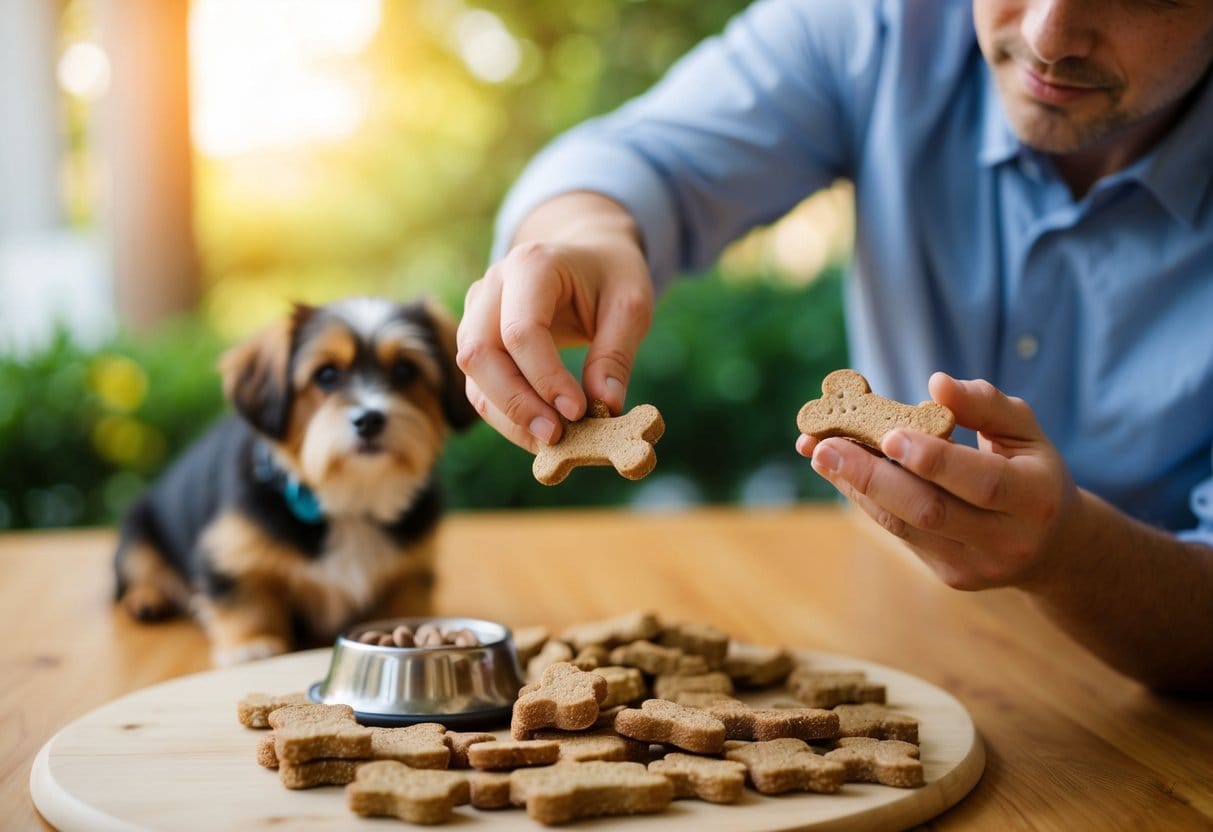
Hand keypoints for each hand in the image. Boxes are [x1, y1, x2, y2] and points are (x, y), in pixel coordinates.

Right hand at [456, 193, 653, 451]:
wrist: (586, 255)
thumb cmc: (610, 277)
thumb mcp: (631, 305)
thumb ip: (616, 354)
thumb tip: (605, 406)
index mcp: (531, 265)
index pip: (521, 331)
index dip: (545, 378)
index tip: (578, 412)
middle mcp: (491, 286)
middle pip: (480, 353)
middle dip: (516, 403)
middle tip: (557, 436)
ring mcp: (476, 312)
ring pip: (473, 375)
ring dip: (508, 416)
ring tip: (552, 442)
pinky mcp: (477, 340)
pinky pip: (479, 385)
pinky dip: (506, 415)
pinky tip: (540, 433)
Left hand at [796, 372, 1082, 589]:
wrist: (1054, 547)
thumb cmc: (1032, 471)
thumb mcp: (1025, 431)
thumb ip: (985, 404)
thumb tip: (937, 383)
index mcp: (1036, 498)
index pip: (982, 482)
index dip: (934, 460)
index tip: (889, 434)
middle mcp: (1007, 539)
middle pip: (930, 511)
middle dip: (872, 477)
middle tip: (827, 444)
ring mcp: (975, 565)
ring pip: (905, 526)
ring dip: (856, 487)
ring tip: (819, 452)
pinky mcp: (950, 575)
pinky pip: (900, 533)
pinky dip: (866, 499)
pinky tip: (838, 470)